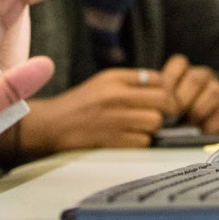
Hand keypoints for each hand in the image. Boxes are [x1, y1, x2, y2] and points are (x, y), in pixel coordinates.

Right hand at [13, 68, 175, 158]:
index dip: (165, 89)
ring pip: (155, 122)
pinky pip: (144, 141)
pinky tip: (129, 138)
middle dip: (165, 109)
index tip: (161, 97)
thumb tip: (162, 85)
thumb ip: (130, 81)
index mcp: (115, 78)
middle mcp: (117, 96)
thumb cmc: (80, 103)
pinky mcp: (114, 141)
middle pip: (163, 101)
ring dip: (152, 127)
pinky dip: (140, 141)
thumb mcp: (103, 82)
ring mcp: (116, 119)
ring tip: (140, 126)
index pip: (157, 79)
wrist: (53, 125)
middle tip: (159, 114)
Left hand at [160, 54, 218, 138]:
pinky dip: (210, 127)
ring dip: (197, 111)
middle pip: (195, 79)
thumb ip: (163, 99)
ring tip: (188, 124)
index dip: (168, 81)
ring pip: (213, 93)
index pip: (179, 63)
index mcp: (187, 70)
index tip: (159, 99)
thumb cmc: (186, 108)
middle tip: (172, 115)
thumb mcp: (172, 99)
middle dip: (181, 100)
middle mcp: (205, 77)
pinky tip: (202, 132)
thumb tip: (152, 110)